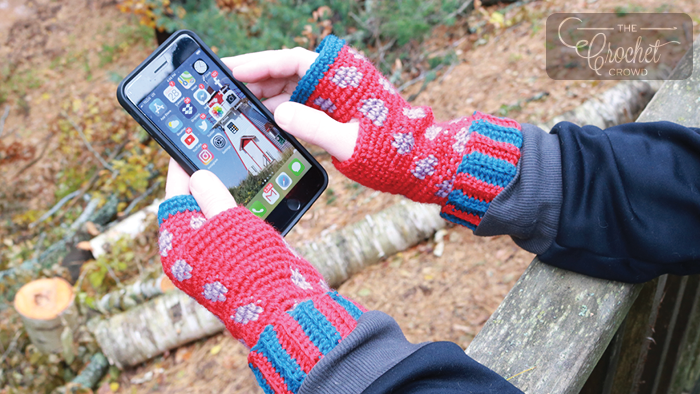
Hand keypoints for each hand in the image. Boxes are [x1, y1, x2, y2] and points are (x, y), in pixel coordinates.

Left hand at [159, 159, 364, 392]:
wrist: (282, 308)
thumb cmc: (251, 266)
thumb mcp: (228, 222)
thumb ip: (212, 196)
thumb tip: (197, 175)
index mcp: (178, 246)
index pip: (174, 198)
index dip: (181, 170)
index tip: (185, 147)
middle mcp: (191, 256)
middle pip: (191, 208)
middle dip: (203, 183)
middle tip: (213, 155)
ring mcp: (213, 262)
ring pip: (214, 220)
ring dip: (225, 198)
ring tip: (234, 173)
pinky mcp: (235, 265)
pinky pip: (231, 234)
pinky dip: (239, 216)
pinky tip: (253, 203)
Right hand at [226, 36, 522, 230]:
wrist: (421, 164)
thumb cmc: (393, 150)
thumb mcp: (350, 140)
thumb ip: (315, 126)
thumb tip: (279, 113)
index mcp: (340, 75)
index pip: (291, 60)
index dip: (257, 63)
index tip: (229, 70)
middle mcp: (335, 82)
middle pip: (285, 73)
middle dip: (253, 81)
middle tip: (221, 91)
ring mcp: (334, 99)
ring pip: (290, 91)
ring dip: (264, 99)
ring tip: (234, 108)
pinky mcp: (335, 115)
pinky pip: (300, 110)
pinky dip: (280, 115)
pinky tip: (260, 124)